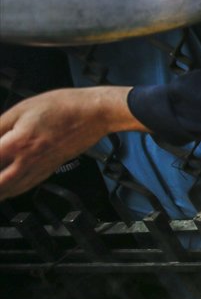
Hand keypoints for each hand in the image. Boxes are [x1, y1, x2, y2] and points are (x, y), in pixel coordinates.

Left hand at [0, 87, 136, 198]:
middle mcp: (28, 160)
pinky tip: (7, 192)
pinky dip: (12, 192)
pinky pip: (26, 186)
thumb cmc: (64, 106)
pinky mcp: (51, 167)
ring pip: (11, 190)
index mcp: (18, 143)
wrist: (95, 113)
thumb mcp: (23, 108)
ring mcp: (41, 166)